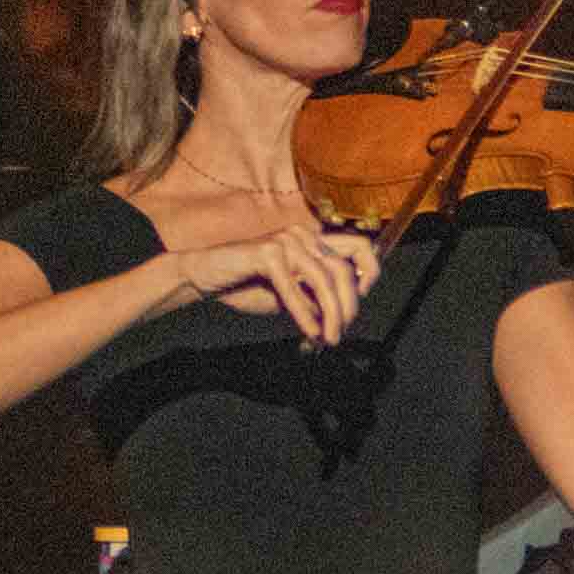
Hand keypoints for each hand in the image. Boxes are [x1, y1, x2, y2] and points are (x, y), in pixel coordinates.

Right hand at [170, 224, 382, 344]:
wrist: (204, 276)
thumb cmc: (247, 285)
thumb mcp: (291, 295)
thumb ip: (315, 300)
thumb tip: (341, 320)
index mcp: (313, 241)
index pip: (359, 247)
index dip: (370, 273)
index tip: (361, 302)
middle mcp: (303, 235)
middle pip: (342, 270)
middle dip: (347, 307)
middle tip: (340, 334)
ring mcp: (285, 241)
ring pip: (323, 279)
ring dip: (330, 314)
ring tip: (328, 338)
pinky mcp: (266, 252)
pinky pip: (293, 287)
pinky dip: (304, 314)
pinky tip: (310, 332)